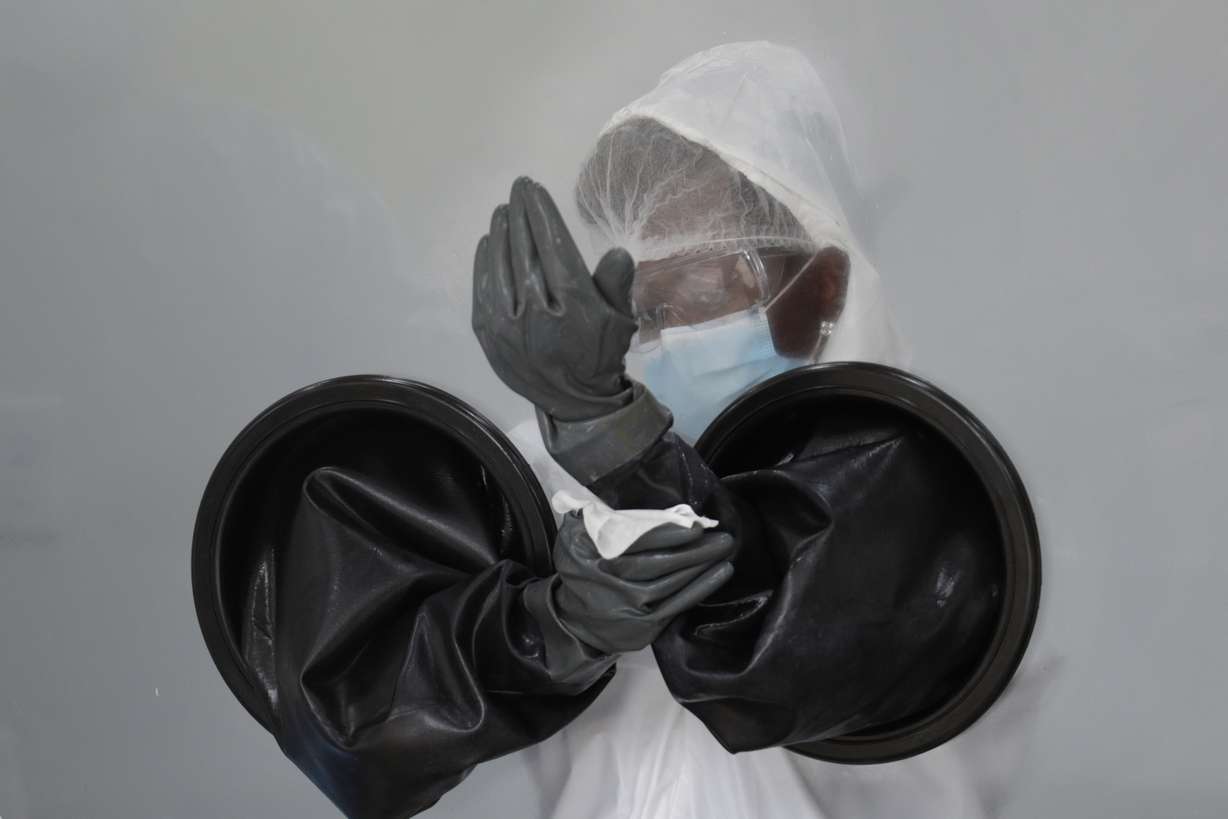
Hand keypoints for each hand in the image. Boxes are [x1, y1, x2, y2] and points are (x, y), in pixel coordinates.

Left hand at [472, 176, 637, 421]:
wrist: (575, 401)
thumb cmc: (600, 351)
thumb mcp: (620, 319)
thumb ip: (615, 284)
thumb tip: (617, 251)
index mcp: (573, 306)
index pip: (552, 246)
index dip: (541, 213)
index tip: (533, 189)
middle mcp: (537, 313)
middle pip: (524, 251)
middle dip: (520, 215)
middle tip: (517, 189)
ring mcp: (508, 325)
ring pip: (499, 266)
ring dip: (499, 233)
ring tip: (502, 212)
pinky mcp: (489, 335)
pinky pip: (482, 289)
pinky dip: (483, 262)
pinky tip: (487, 242)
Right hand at [551, 513, 734, 653]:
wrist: (574, 621)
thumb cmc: (581, 571)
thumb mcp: (576, 539)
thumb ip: (596, 518)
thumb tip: (634, 506)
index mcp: (592, 557)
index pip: (636, 544)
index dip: (668, 534)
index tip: (694, 526)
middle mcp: (610, 585)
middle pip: (658, 564)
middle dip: (694, 550)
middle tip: (722, 537)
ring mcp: (628, 609)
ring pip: (672, 584)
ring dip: (702, 566)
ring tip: (723, 550)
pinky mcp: (643, 627)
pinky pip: (676, 605)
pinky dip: (699, 589)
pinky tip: (719, 574)